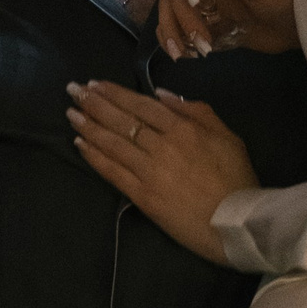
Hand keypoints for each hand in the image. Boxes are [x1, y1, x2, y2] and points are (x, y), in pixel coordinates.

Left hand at [67, 78, 256, 262]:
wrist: (235, 223)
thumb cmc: (236, 178)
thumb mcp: (227, 136)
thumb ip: (196, 111)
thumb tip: (163, 95)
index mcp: (183, 128)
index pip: (141, 104)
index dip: (115, 93)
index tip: (96, 84)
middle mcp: (162, 145)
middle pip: (121, 120)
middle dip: (94, 103)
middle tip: (73, 90)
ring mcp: (149, 171)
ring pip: (112, 143)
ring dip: (89, 126)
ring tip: (70, 113)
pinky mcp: (142, 195)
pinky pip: (112, 172)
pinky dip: (94, 156)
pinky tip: (80, 144)